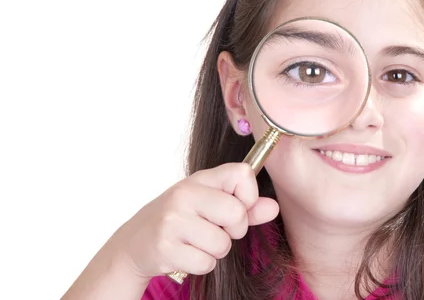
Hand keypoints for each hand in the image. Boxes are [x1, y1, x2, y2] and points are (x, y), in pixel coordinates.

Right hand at [105, 162, 278, 278]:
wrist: (136, 242)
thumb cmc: (181, 219)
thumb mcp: (210, 204)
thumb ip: (246, 206)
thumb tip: (273, 207)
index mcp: (200, 180)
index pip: (242, 173)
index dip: (248, 195)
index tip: (237, 205)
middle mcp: (184, 195)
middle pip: (237, 213)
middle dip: (234, 230)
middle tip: (215, 229)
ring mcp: (172, 221)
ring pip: (223, 244)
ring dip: (215, 250)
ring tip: (196, 242)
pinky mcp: (165, 248)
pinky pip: (207, 263)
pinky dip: (201, 264)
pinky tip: (185, 253)